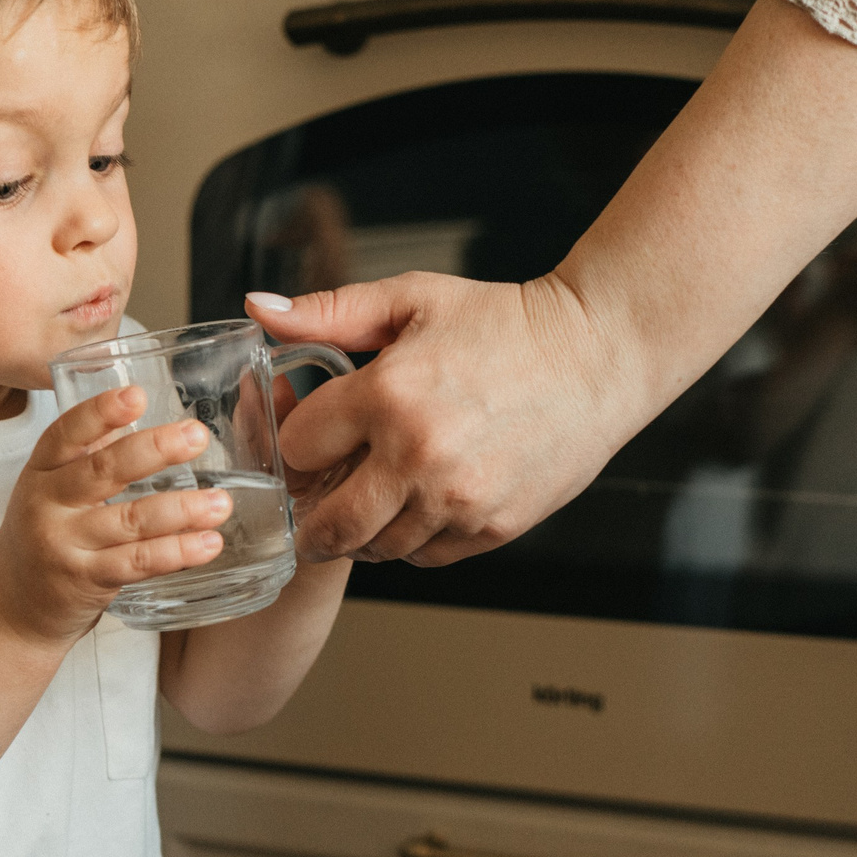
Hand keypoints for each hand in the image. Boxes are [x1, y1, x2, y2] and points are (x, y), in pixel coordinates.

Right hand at [0, 386, 232, 644]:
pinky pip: (138, 563)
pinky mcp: (86, 581)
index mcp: (40, 471)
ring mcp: (65, 545)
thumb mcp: (51, 489)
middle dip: (155, 450)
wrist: (10, 610)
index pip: (66, 434)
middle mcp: (48, 505)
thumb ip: (88, 454)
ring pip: (130, 520)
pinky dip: (177, 552)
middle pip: (103, 471)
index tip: (136, 395)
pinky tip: (208, 543)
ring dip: (181, 509)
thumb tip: (140, 413)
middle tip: (197, 435)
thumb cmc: (42, 537)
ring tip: (220, 502)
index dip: (100, 413)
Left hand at [247, 272, 642, 566]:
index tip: (310, 440)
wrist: (597, 354)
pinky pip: (426, 557)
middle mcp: (417, 456)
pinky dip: (411, 541)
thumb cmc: (506, 322)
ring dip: (362, 532)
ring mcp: (457, 499)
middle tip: (311, 508)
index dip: (297, 443)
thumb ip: (328, 311)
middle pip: (326, 524)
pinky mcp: (492, 528)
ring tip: (371, 500)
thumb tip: (258, 309)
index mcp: (387, 394)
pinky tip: (418, 506)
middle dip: (310, 518)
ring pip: (375, 549)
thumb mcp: (412, 299)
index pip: (298, 449)